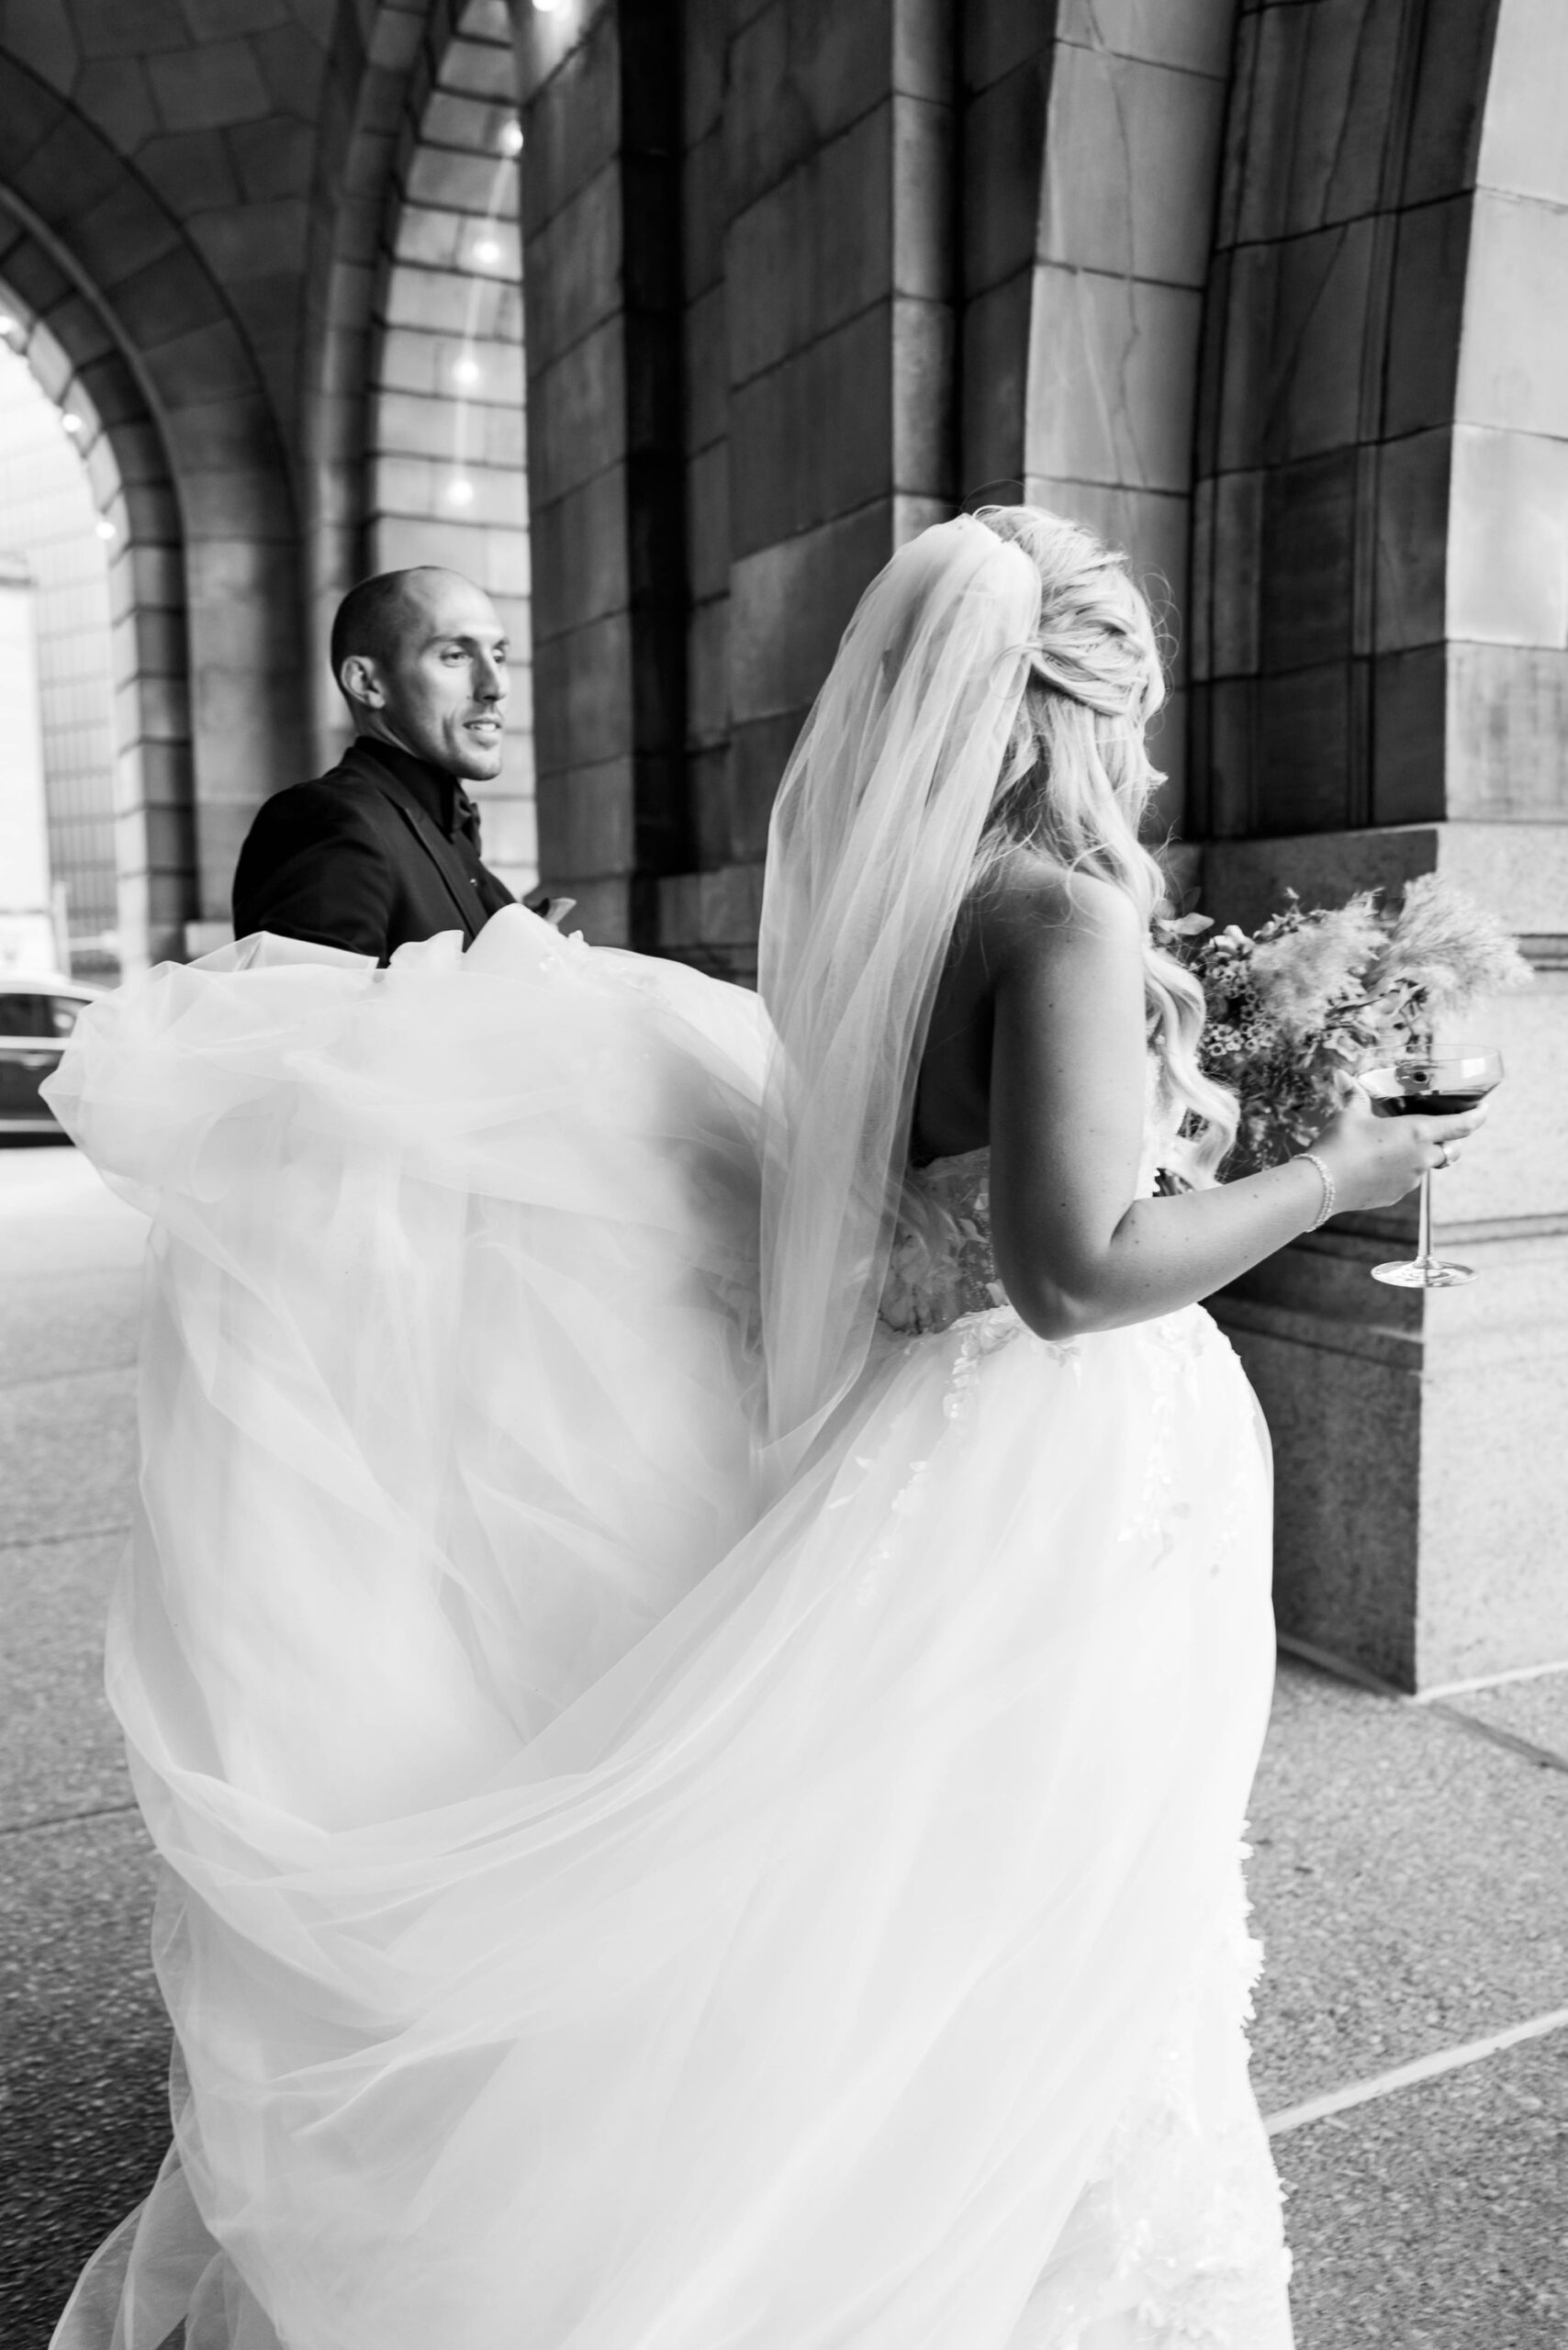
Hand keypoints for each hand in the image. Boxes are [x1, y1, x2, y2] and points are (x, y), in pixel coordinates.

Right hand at [1309, 1084, 1488, 1214]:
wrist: (1322, 1186)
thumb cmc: (1340, 1144)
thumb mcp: (1349, 1115)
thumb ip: (1354, 1095)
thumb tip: (1340, 1075)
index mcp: (1417, 1133)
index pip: (1461, 1125)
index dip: (1477, 1116)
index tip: (1485, 1109)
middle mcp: (1422, 1158)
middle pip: (1450, 1150)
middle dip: (1447, 1140)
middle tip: (1436, 1128)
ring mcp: (1410, 1180)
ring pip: (1427, 1166)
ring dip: (1420, 1156)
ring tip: (1395, 1147)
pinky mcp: (1396, 1195)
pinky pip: (1407, 1180)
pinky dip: (1400, 1171)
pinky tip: (1378, 1165)